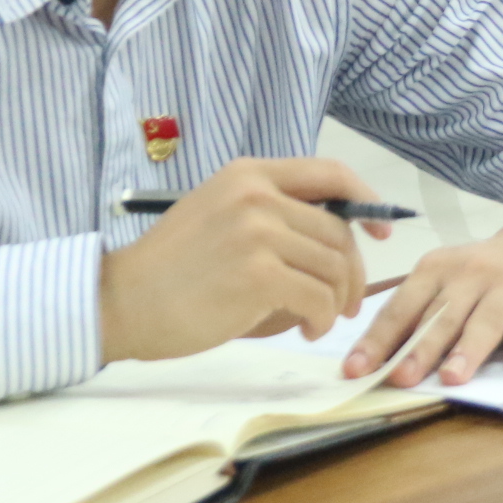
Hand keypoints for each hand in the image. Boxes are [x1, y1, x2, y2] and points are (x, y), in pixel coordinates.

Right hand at [98, 157, 385, 363]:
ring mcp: (257, 231)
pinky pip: (318, 296)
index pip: (330, 173)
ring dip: (336, 300)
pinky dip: (322, 318)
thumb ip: (275, 215)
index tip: (380, 230)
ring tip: (318, 319)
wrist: (123, 302)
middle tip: (345, 302)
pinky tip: (307, 328)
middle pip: (338, 230)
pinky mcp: (257, 274)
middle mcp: (256, 194)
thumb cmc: (173, 269)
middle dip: (351, 272)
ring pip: (334, 266)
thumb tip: (343, 239)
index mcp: (249, 174)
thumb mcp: (223, 216)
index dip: (365, 200)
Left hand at [347, 205, 502, 386]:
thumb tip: (374, 358)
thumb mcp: (446, 278)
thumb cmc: (484, 272)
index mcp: (437, 268)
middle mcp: (472, 274)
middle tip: (399, 378)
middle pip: (442, 316)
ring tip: (452, 379)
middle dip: (419, 348)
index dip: (378, 339)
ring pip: (486, 322)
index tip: (355, 371)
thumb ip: (418, 312)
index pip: (402, 307)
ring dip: (468, 350)